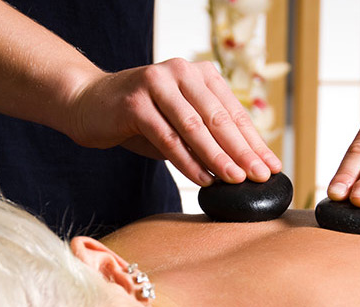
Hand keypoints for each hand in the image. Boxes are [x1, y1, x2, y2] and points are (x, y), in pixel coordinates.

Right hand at [68, 58, 281, 185]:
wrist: (88, 103)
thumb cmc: (140, 118)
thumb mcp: (180, 125)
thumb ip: (207, 139)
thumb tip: (244, 168)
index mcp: (199, 74)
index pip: (234, 112)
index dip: (255, 142)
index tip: (272, 167)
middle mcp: (181, 72)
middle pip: (219, 118)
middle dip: (243, 151)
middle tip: (260, 176)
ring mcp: (157, 83)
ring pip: (195, 127)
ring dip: (218, 157)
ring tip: (237, 180)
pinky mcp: (135, 102)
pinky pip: (168, 137)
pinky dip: (188, 161)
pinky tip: (204, 180)